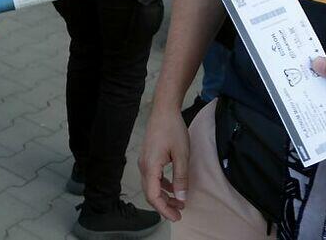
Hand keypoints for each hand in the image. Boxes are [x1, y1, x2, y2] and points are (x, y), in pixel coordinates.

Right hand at [139, 105, 189, 221]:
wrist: (164, 110)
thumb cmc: (173, 129)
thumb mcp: (182, 155)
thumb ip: (181, 178)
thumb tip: (181, 198)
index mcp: (150, 167)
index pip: (153, 195)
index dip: (164, 209)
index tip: (177, 216)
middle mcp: (144, 166)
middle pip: (151, 193)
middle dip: (165, 205)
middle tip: (180, 213)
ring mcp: (145, 161)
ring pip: (152, 186)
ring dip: (165, 196)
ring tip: (180, 202)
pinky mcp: (148, 157)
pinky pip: (153, 177)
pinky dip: (163, 186)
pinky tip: (174, 187)